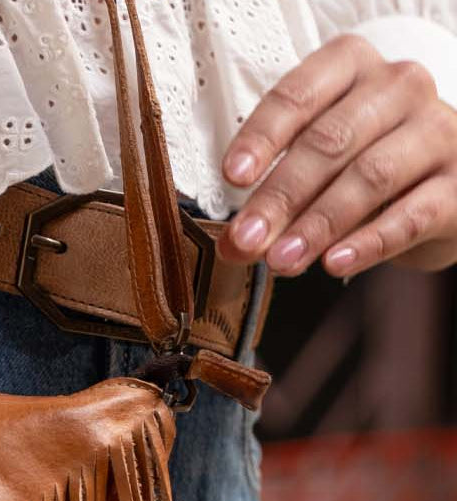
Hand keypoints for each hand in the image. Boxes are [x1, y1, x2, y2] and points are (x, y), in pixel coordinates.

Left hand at [217, 34, 456, 277]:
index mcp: (352, 69)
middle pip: (329, 141)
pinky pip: (410, 215)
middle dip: (281, 196)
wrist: (440, 184)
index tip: (233, 177)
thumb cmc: (364, 163)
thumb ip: (273, 200)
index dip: (263, 137)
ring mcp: (436, 132)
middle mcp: (399, 88)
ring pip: (370, 176)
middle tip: (247, 240)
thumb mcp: (315, 170)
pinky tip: (334, 263)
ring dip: (318, 224)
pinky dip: (368, 243)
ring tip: (281, 261)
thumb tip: (232, 245)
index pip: (299, 94)